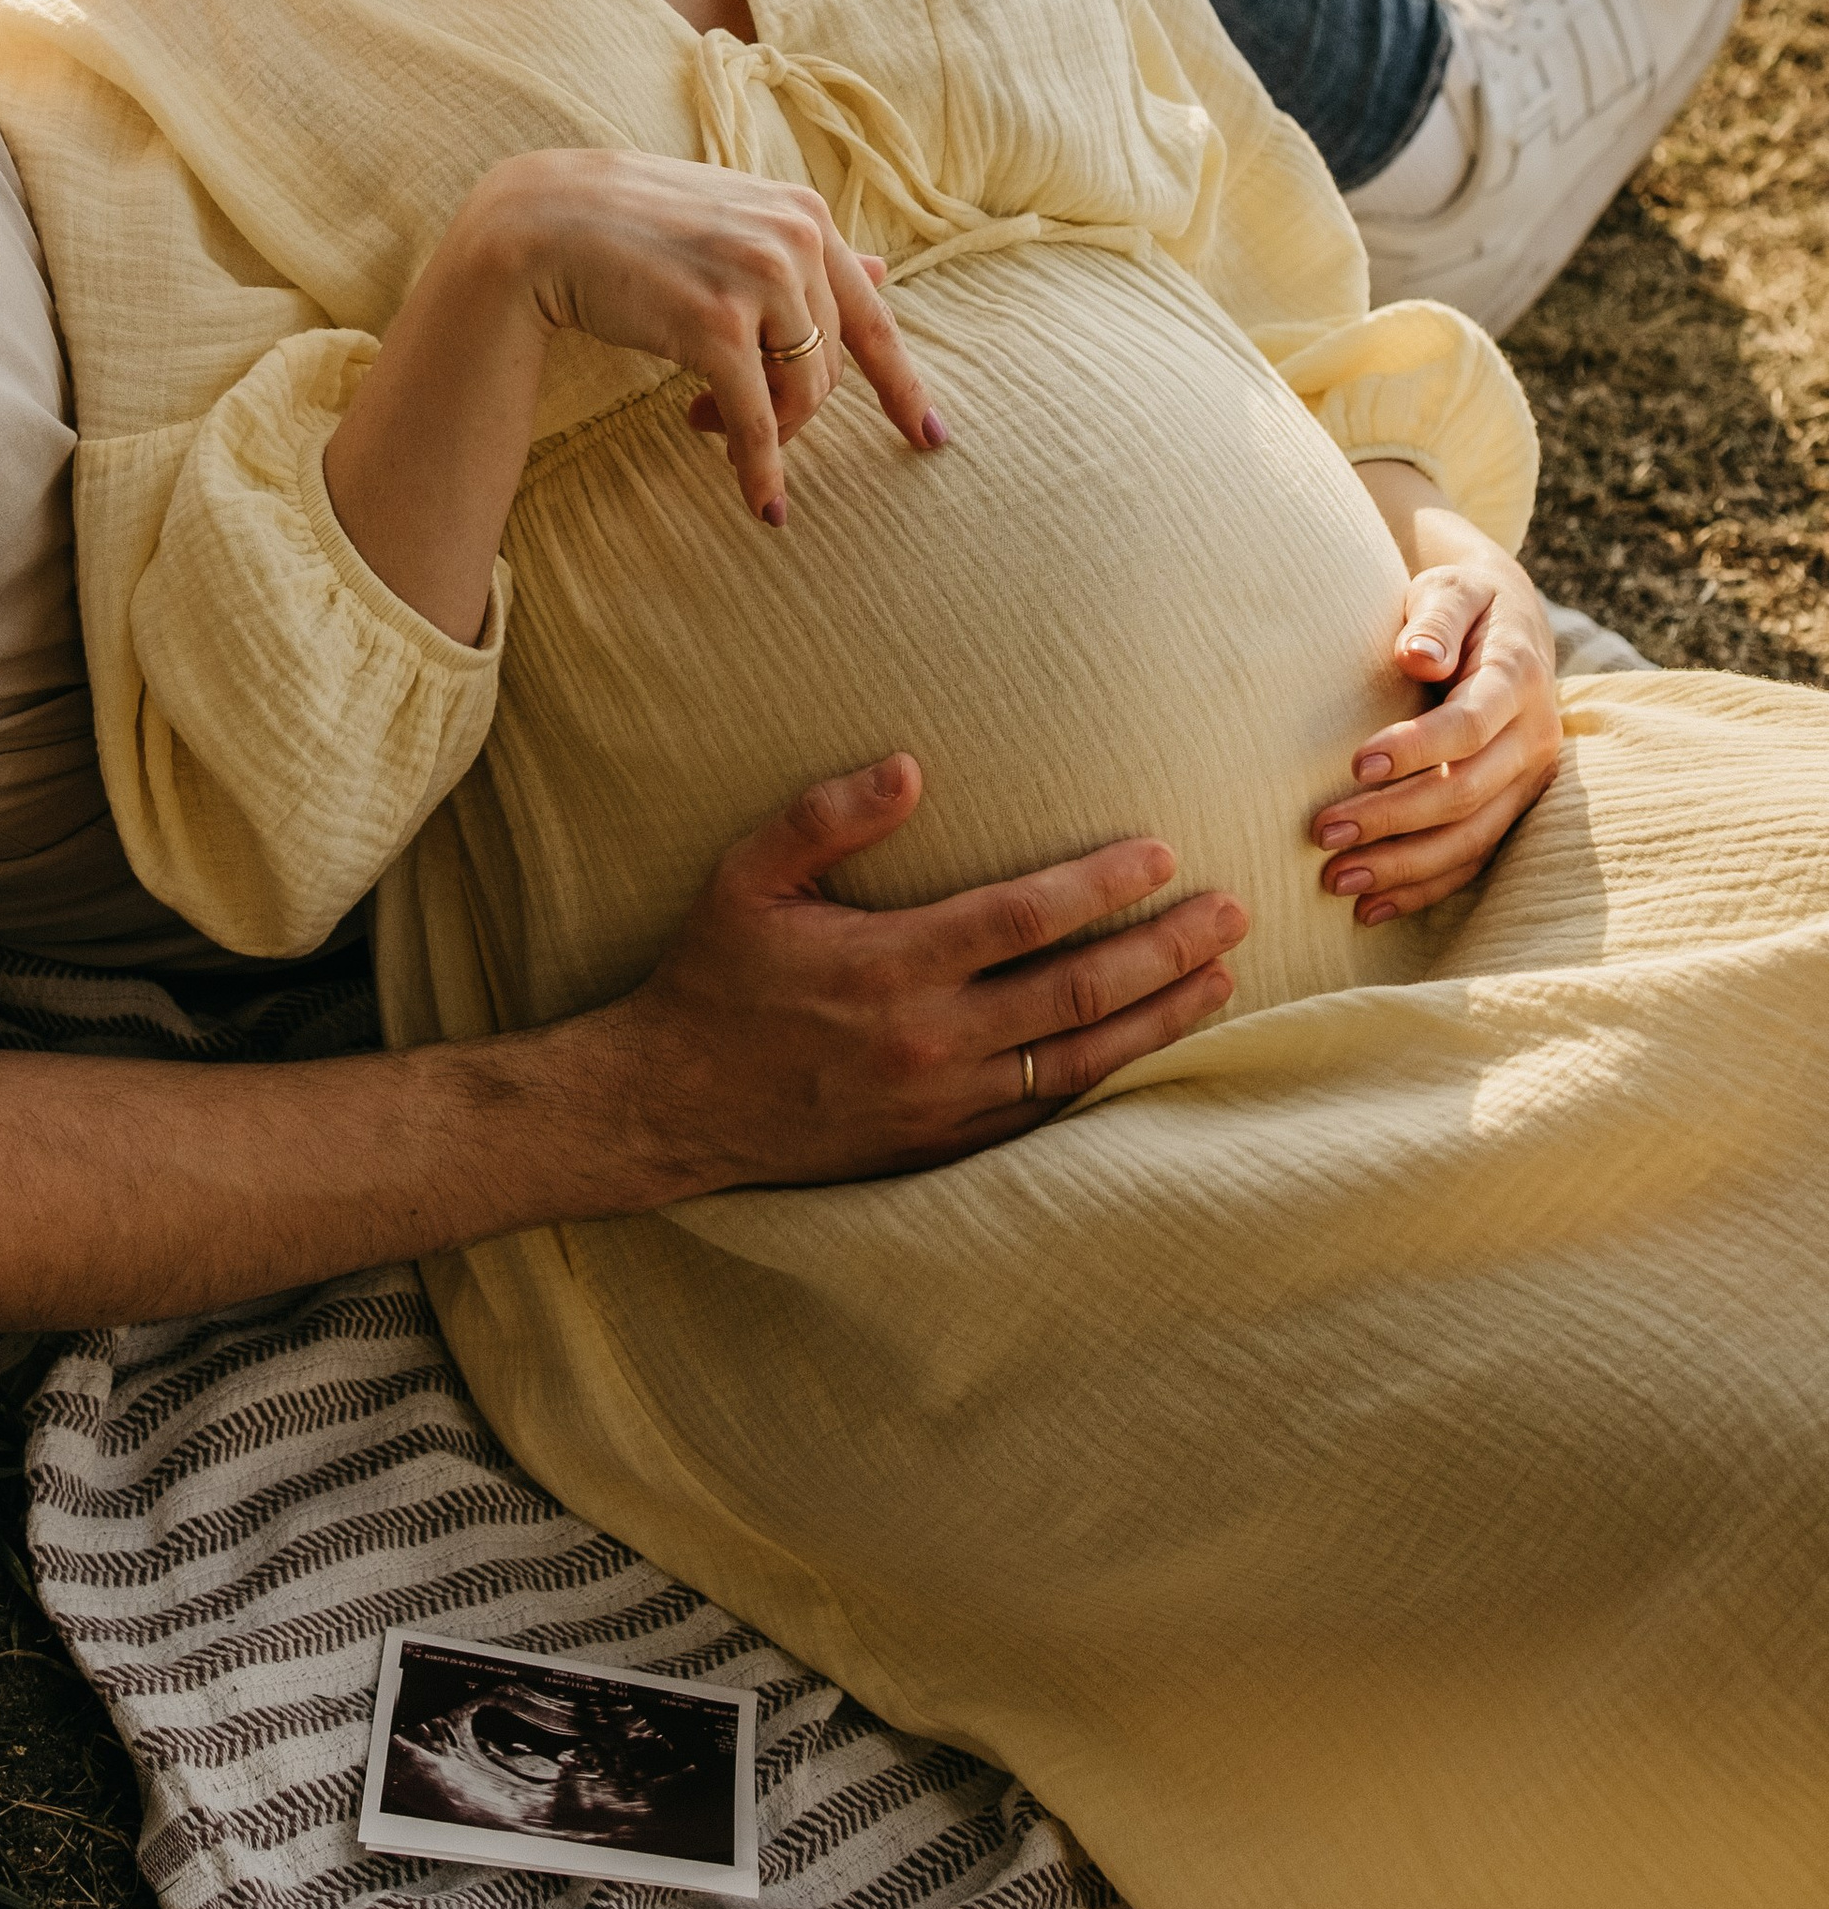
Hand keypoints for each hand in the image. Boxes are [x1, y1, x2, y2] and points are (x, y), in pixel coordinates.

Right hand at [479, 147, 942, 523]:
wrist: (546, 223)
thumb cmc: (635, 224)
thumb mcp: (731, 223)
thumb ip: (802, 250)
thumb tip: (884, 271)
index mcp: (805, 214)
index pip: (873, 316)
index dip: (902, 387)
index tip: (930, 437)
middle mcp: (794, 239)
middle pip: (830, 365)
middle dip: (791, 409)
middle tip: (722, 415)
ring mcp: (758, 279)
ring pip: (801, 393)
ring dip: (763, 429)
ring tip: (699, 418)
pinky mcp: (716, 324)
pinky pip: (759, 419)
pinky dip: (761, 469)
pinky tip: (759, 504)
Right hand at [614, 753, 1244, 1186]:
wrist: (676, 1102)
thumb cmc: (715, 976)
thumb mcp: (747, 877)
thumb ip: (826, 815)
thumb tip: (911, 764)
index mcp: (889, 964)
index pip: (1024, 917)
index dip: (1102, 884)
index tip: (1163, 854)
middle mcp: (930, 1038)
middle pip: (1078, 991)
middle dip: (1166, 950)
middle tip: (1232, 913)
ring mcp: (943, 1102)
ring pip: (1081, 1061)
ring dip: (1160, 1017)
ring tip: (1222, 979)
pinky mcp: (944, 1144)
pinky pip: (1049, 1115)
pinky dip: (1111, 1080)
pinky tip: (1152, 1050)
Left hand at [1313, 519, 1563, 922]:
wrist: (1509, 619)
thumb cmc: (1463, 601)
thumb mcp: (1451, 589)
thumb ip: (1435, 620)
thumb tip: (1417, 656)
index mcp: (1518, 679)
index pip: (1469, 728)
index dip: (1416, 749)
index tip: (1354, 764)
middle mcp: (1534, 739)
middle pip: (1465, 794)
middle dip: (1392, 819)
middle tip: (1321, 833)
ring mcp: (1527, 782)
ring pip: (1470, 840)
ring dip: (1403, 867)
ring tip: (1335, 880)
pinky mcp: (1511, 808)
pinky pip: (1472, 860)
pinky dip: (1423, 888)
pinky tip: (1371, 908)